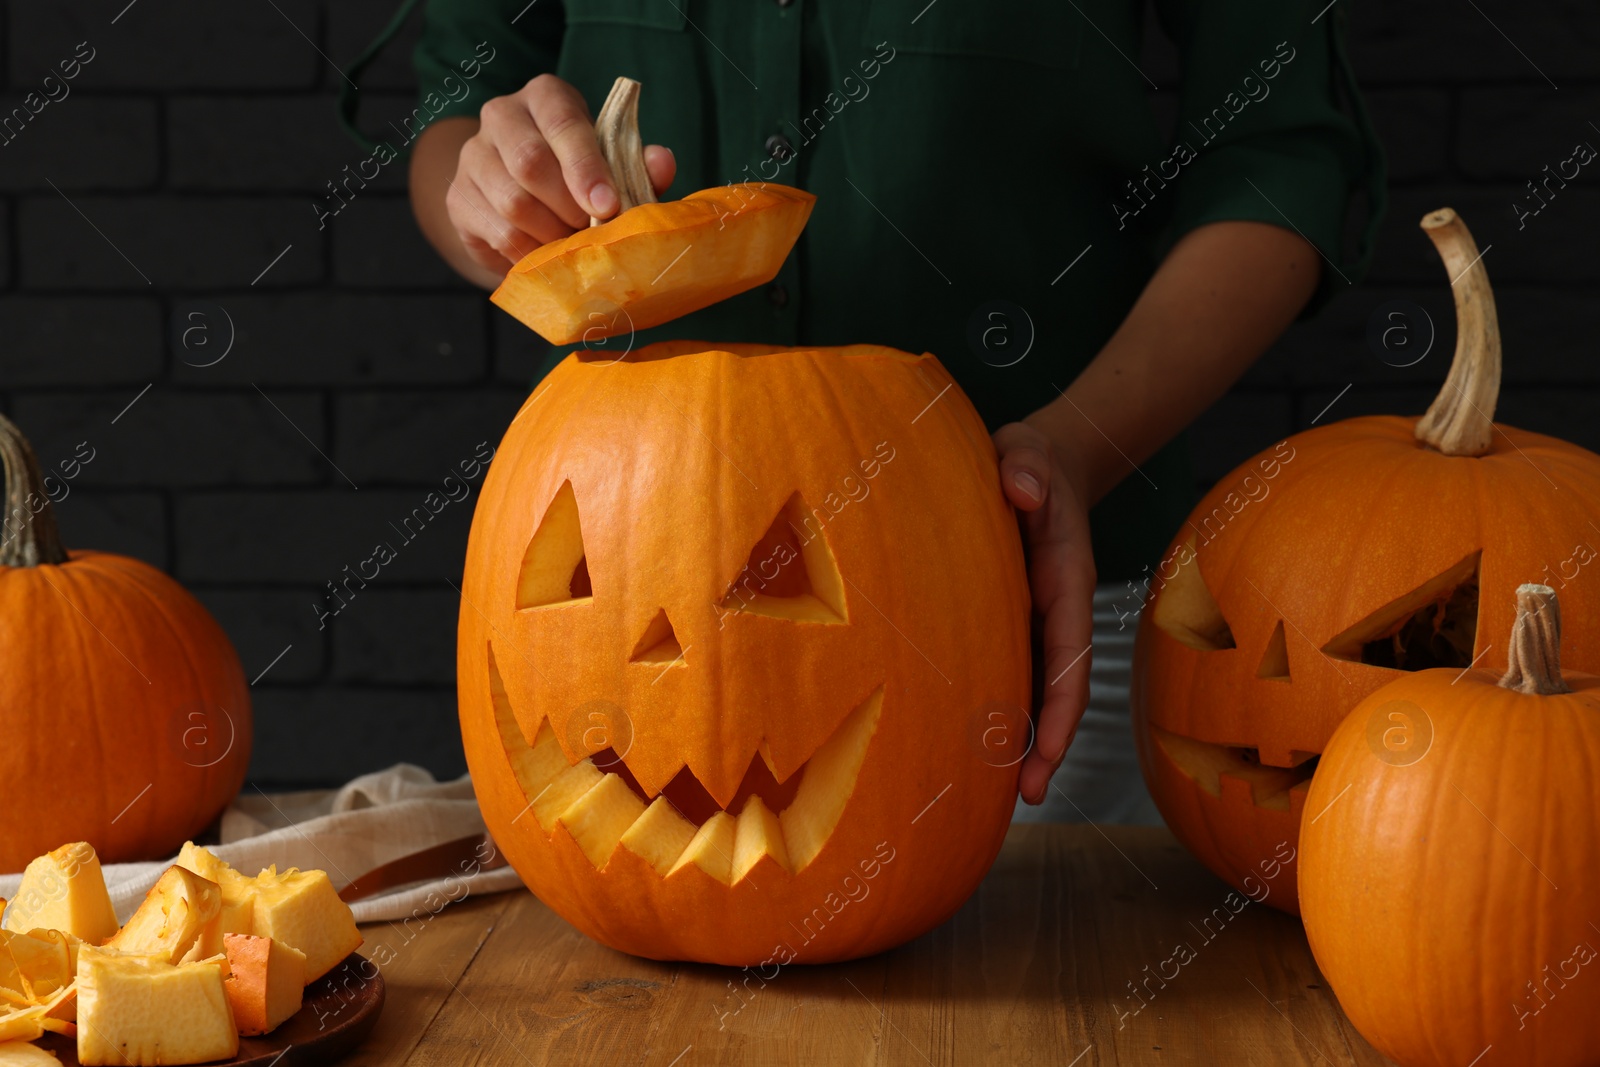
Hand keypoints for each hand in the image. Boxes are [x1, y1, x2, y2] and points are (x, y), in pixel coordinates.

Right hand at [447, 74, 676, 275]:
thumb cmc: (582, 177)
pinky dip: (531, 253)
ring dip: (552, 234)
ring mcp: (473, 156)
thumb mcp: (613, 166)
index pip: (562, 121)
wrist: (526, 202)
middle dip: (569, 207)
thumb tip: (662, 162)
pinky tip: (547, 255)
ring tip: (573, 246)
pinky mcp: (458, 198)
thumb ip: (637, 165)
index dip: (586, 166)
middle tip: (592, 232)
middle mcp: (502, 116)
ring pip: (512, 203)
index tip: (606, 204)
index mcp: (545, 96)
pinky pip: (498, 234)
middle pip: (530, 162)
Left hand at [992, 421, 1097, 804]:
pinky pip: (1002, 672)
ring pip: (1030, 690)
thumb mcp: (1026, 453)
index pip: (1069, 652)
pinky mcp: (1007, 622)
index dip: (1064, 705)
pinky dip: (995, 710)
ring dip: (1020, 741)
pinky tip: (968, 749)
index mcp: (1065, 581)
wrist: (1032, 465)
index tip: (1053, 750)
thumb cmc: (1026, 461)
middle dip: (1046, 744)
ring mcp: (1032, 622)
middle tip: (1026, 797)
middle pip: (1056, 689)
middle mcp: (1052, 611)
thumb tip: (1022, 488)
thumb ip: (1025, 467)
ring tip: (998, 796)